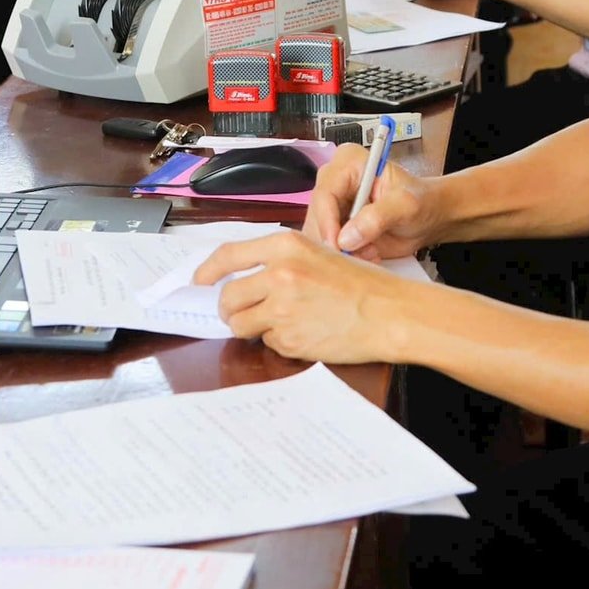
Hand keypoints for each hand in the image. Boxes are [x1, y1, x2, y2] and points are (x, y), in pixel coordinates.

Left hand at [191, 230, 408, 362]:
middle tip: (243, 312)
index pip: (227, 256)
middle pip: (227, 297)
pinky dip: (278, 340)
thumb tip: (243, 276)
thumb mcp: (319, 253)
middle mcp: (279, 274)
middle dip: (230, 308)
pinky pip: (266, 342)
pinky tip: (303, 331)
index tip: (199, 281)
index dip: (207, 271)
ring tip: (278, 322)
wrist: (389, 313)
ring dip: (251, 327)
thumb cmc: (362, 284)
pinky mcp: (288, 338)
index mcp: (286, 246)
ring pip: (240, 324)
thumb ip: (280, 260)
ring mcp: (282, 309)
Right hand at [301, 143, 444, 258]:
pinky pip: (327, 245)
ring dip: (342, 250)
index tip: (338, 246)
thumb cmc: (421, 202)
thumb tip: (347, 237)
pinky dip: (345, 255)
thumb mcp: (406, 206)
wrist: (429, 217)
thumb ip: (378, 217)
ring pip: (318, 234)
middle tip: (364, 253)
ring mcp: (333, 204)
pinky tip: (368, 253)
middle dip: (336, 241)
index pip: (325, 193)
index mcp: (349, 162)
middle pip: (317, 215)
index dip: (327, 222)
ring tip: (371, 252)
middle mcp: (335, 180)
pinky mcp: (335, 223)